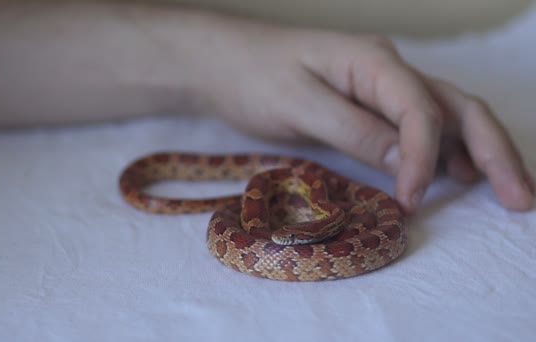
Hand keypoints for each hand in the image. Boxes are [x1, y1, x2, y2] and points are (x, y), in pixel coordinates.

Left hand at [193, 19, 533, 212]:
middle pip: (456, 107)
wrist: (221, 62)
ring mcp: (380, 86)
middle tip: (520, 197)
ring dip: (478, 152)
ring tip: (505, 191)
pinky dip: (443, 152)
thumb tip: (409, 163)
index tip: (412, 202)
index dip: (425, 159)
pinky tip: (456, 175)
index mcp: (374, 61)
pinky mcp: (367, 105)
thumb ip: (355, 130)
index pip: (421, 111)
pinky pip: (417, 127)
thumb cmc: (252, 75)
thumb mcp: (299, 104)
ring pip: (445, 117)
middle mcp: (387, 69)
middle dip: (492, 151)